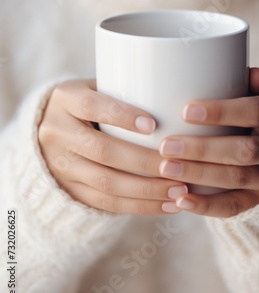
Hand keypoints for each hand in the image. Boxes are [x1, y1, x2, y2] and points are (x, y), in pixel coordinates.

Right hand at [38, 79, 187, 214]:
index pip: (92, 107)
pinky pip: (106, 203)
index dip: (122, 116)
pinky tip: (166, 205)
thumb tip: (171, 97)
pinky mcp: (70, 189)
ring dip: (147, 190)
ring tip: (178, 190)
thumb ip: (125, 90)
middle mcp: (57, 133)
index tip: (153, 124)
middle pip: (103, 151)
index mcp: (65, 99)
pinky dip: (139, 206)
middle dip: (144, 161)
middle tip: (178, 164)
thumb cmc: (90, 102)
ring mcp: (61, 165)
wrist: (47, 127)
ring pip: (106, 183)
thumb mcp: (97, 86)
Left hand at [159, 68, 258, 217]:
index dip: (221, 112)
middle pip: (243, 151)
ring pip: (237, 179)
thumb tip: (247, 73)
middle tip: (166, 146)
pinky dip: (207, 206)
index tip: (186, 111)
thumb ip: (255, 86)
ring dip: (199, 175)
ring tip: (165, 169)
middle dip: (202, 150)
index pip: (254, 112)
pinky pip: (236, 207)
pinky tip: (181, 201)